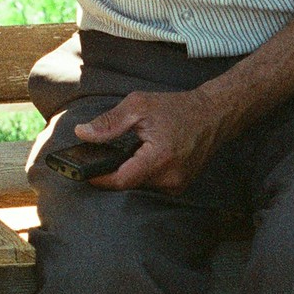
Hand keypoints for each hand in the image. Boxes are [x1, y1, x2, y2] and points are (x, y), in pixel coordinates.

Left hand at [72, 87, 232, 196]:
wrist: (213, 115)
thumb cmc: (177, 108)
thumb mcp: (138, 106)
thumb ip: (109, 122)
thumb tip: (82, 133)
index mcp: (159, 158)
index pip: (120, 180)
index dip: (98, 178)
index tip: (80, 171)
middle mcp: (170, 178)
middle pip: (127, 185)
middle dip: (111, 171)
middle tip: (100, 155)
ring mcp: (176, 185)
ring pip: (138, 186)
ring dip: (127, 172)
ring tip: (126, 151)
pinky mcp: (179, 186)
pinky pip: (150, 185)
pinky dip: (140, 173)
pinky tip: (140, 158)